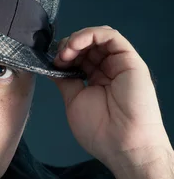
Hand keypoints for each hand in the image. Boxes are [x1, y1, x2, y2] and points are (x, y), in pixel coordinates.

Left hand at [47, 26, 172, 170]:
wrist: (122, 144)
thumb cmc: (99, 130)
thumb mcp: (74, 101)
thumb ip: (65, 80)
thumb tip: (50, 66)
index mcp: (96, 81)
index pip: (79, 58)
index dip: (64, 56)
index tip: (52, 64)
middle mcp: (108, 70)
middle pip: (87, 45)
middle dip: (67, 47)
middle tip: (57, 59)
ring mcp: (119, 64)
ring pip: (98, 37)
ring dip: (77, 40)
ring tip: (65, 53)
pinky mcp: (129, 59)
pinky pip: (111, 36)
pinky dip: (90, 34)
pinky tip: (76, 45)